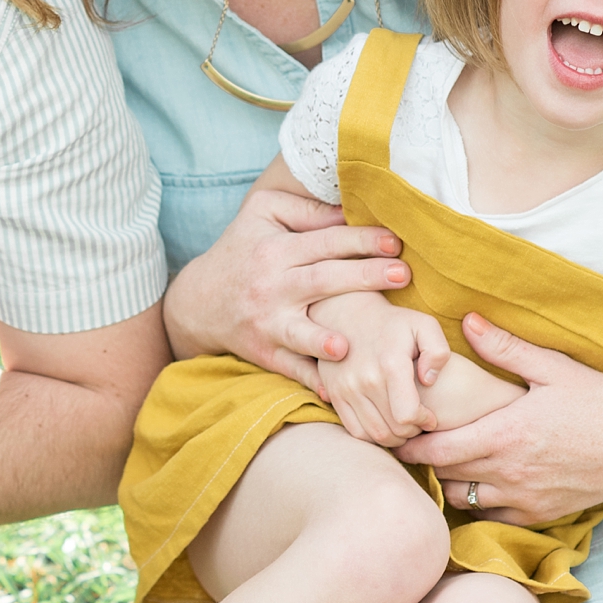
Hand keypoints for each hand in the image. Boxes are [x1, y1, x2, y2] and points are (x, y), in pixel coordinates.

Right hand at [162, 188, 409, 389]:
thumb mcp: (262, 214)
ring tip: (346, 346)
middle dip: (363, 277)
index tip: (395, 241)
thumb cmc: (242, 249)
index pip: (324, 242)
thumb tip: (347, 211)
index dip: (360, 239)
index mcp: (277, 251)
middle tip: (403, 275)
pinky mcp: (265, 353)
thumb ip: (304, 210)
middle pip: (322, 281)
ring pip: (299, 333)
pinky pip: (291, 369)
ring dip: (322, 341)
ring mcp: (268, 323)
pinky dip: (312, 382)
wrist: (199, 301)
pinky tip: (335, 392)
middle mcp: (273, 287)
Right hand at [311, 299, 449, 446]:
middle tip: (419, 421)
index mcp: (390, 364)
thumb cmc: (394, 323)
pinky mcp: (333, 395)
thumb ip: (438, 351)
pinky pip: (356, 431)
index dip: (424, 422)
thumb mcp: (424, 325)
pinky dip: (373, 436)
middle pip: (393, 430)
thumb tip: (428, 380)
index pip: (407, 416)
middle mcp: (364, 379)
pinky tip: (385, 422)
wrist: (348, 313)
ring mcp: (345, 389)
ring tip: (403, 423)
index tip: (430, 416)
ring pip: (375, 435)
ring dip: (394, 437)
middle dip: (412, 431)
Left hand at [394, 313, 602, 522]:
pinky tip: (479, 482)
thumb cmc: (601, 400)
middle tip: (406, 446)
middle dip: (422, 464)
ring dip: (449, 484)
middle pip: (444, 478)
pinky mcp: (543, 514)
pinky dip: (480, 503)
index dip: (410, 445)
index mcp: (506, 434)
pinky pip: (494, 516)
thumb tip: (465, 319)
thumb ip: (505, 348)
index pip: (438, 449)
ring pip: (465, 502)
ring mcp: (527, 498)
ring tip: (443, 464)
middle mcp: (510, 473)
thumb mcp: (553, 367)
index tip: (394, 433)